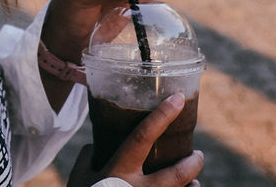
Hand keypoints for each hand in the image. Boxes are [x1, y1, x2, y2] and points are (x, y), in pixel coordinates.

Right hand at [66, 93, 203, 186]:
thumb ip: (88, 157)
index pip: (143, 136)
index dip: (162, 116)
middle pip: (178, 173)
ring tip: (193, 181)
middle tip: (197, 154)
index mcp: (119, 172)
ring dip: (192, 186)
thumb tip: (96, 146)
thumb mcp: (78, 178)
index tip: (177, 98)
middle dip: (193, 162)